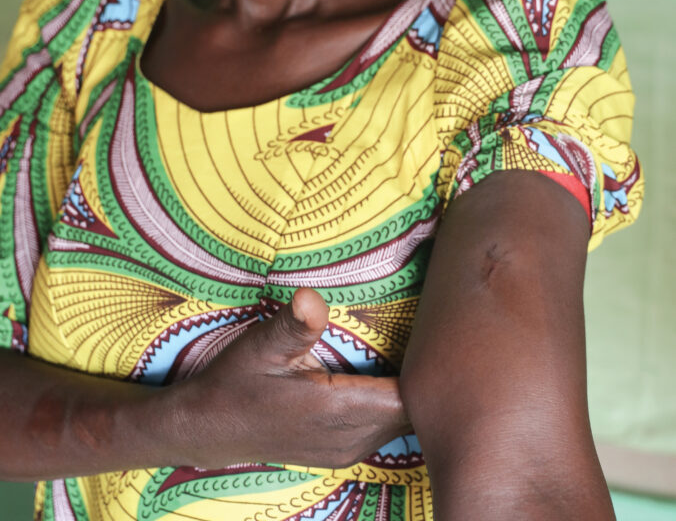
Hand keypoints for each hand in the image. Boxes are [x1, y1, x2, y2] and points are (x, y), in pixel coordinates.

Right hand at [172, 288, 410, 470]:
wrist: (208, 429)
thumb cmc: (235, 382)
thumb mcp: (260, 346)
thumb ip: (294, 325)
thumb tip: (312, 298)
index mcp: (336, 410)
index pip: (407, 397)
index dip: (425, 367)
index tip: (432, 333)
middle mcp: (349, 438)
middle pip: (412, 412)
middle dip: (423, 377)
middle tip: (429, 335)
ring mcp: (347, 450)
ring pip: (401, 424)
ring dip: (408, 393)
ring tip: (413, 352)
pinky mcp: (341, 452)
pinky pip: (384, 430)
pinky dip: (393, 406)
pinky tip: (386, 377)